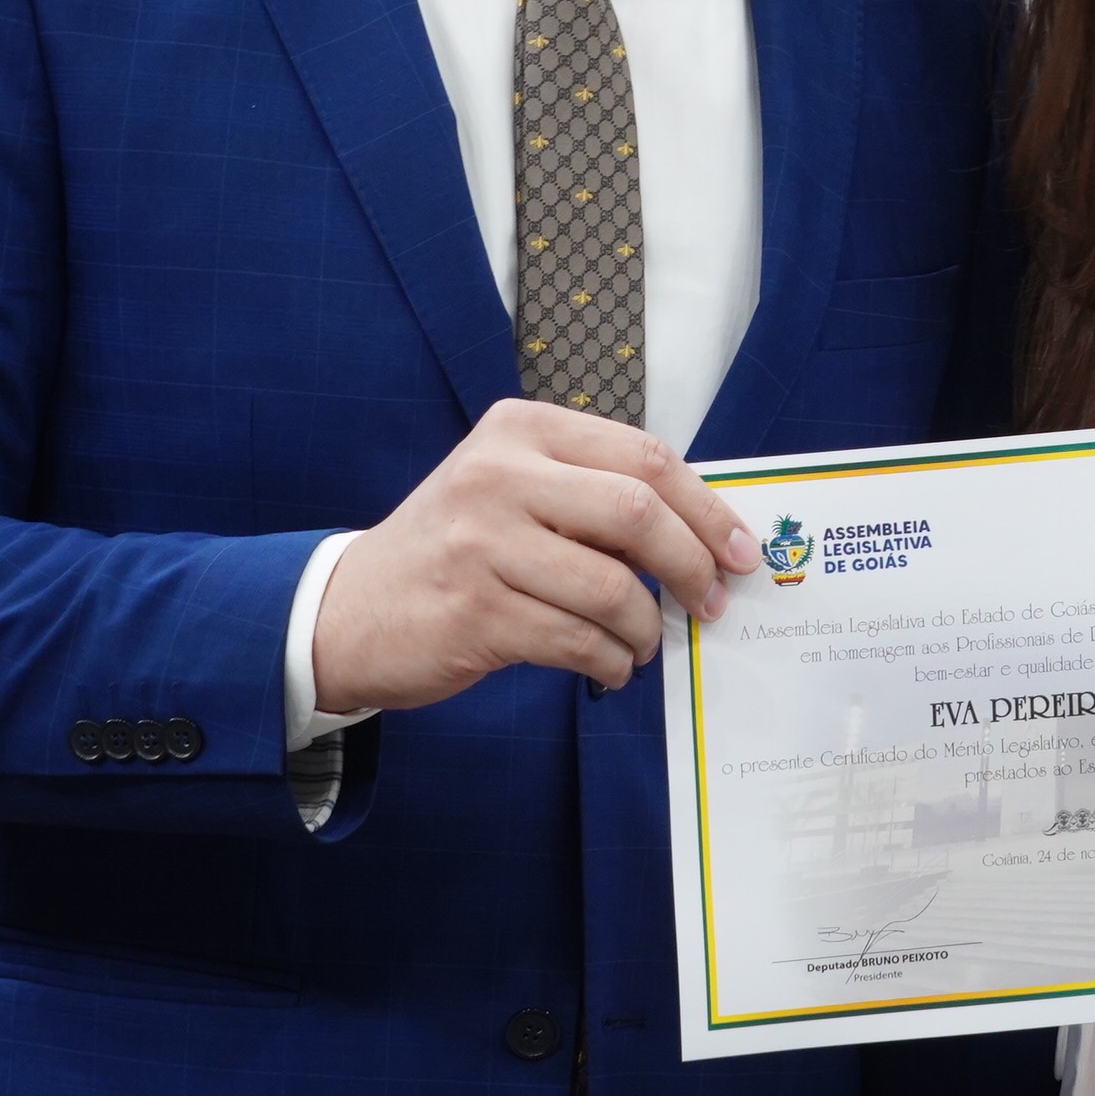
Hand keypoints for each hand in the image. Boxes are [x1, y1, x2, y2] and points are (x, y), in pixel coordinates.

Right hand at [310, 398, 760, 710]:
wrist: (352, 608)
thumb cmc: (456, 548)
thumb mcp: (514, 487)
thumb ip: (593, 491)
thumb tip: (704, 532)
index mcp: (521, 429)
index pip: (645, 457)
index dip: (707, 510)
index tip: (741, 551)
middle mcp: (498, 474)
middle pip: (638, 511)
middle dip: (692, 565)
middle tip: (710, 602)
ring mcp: (482, 543)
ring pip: (611, 587)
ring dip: (645, 628)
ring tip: (644, 643)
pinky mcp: (473, 611)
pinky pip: (576, 640)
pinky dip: (610, 660)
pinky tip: (609, 666)